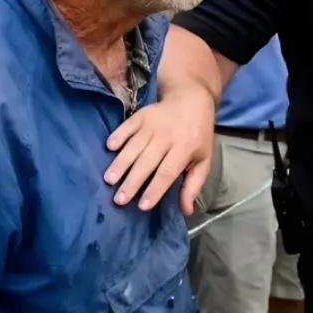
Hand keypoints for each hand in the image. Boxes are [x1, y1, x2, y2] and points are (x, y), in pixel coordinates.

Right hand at [104, 83, 216, 212]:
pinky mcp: (141, 115)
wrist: (191, 100)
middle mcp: (167, 137)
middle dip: (132, 182)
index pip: (167, 173)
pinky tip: (109, 147)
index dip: (155, 190)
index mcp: (185, 149)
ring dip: (120, 163)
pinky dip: (118, 135)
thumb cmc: (198, 136)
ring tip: (109, 180)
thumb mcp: (203, 161)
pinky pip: (127, 126)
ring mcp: (152, 125)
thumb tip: (186, 211)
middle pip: (147, 162)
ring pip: (134, 146)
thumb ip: (193, 186)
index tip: (142, 206)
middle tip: (119, 199)